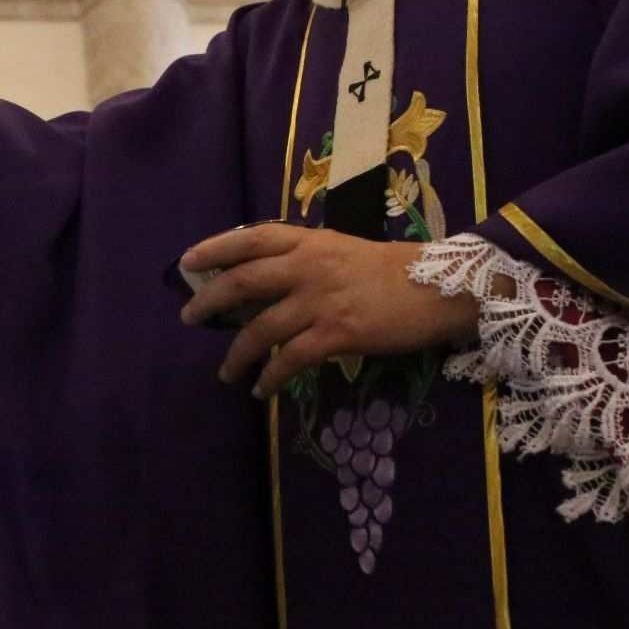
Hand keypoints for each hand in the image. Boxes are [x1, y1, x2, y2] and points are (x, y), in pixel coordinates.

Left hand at [179, 225, 478, 397]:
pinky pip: (291, 359)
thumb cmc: (393, 270)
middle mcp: (309, 266)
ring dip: (237, 354)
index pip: (250, 238)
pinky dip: (270, 378)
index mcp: (310, 242)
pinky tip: (262, 391)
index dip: (214, 248)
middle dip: (209, 301)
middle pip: (244, 282)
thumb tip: (263, 281)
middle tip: (189, 318)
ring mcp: (321, 300)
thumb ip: (305, 260)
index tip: (187, 262)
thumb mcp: (342, 250)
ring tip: (225, 373)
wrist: (440, 288)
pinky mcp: (338, 333)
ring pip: (262, 328)